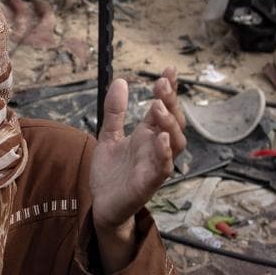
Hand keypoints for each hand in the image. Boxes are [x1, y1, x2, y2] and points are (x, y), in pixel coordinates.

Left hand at [90, 67, 186, 272]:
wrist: (101, 205)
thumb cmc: (110, 173)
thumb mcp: (108, 135)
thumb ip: (115, 111)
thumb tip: (121, 81)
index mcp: (148, 135)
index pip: (163, 108)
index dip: (169, 90)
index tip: (169, 69)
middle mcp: (156, 148)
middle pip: (174, 122)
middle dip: (171, 102)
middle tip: (163, 84)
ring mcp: (154, 165)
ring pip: (174, 143)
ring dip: (169, 124)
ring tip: (158, 107)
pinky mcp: (148, 183)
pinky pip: (163, 168)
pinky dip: (164, 153)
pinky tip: (160, 138)